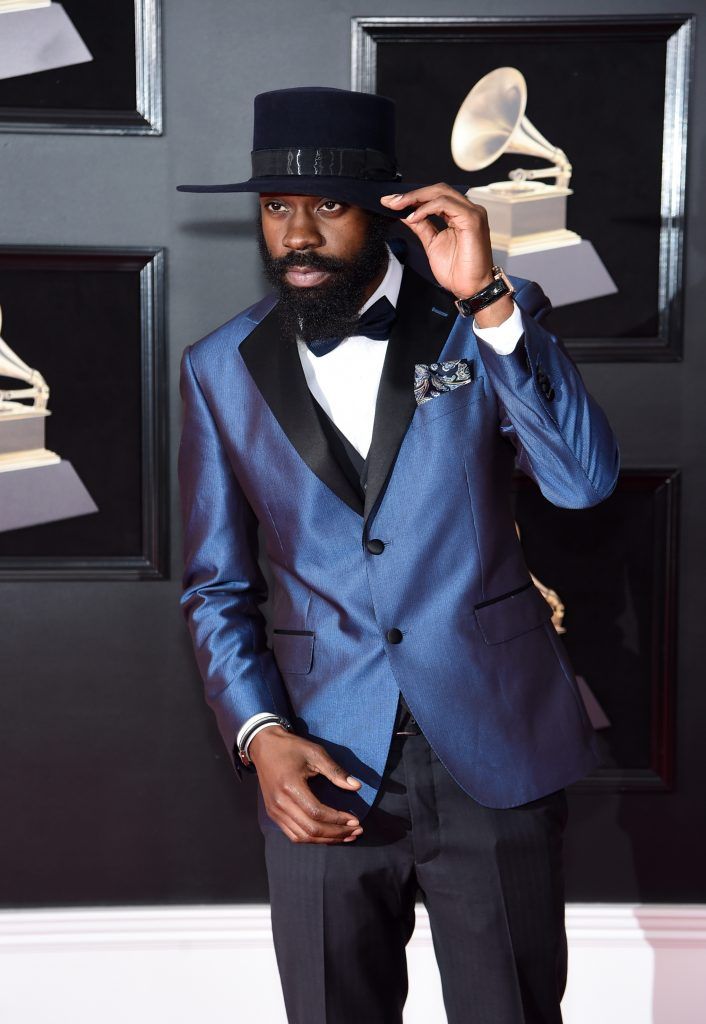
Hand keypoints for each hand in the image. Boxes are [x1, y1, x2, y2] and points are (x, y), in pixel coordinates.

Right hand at [249, 725, 363, 843]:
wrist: (264, 746)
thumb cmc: (291, 748)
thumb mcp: (315, 753)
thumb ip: (335, 771)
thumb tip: (356, 787)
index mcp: (290, 786)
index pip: (317, 813)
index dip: (338, 820)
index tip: (355, 821)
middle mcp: (280, 803)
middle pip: (311, 829)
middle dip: (336, 833)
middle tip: (356, 832)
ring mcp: (274, 811)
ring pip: (302, 836)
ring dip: (326, 840)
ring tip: (345, 837)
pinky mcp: (273, 814)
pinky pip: (292, 834)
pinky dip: (311, 838)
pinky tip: (326, 836)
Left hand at [380, 184, 512, 324]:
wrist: (470, 289)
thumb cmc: (457, 270)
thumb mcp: (432, 243)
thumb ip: (421, 226)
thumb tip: (405, 213)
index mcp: (459, 214)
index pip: (434, 196)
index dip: (412, 197)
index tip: (390, 202)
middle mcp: (467, 210)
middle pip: (437, 189)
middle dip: (411, 194)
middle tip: (390, 202)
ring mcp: (472, 213)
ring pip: (441, 192)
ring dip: (416, 198)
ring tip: (398, 207)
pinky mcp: (472, 220)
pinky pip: (445, 204)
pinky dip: (426, 208)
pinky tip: (413, 217)